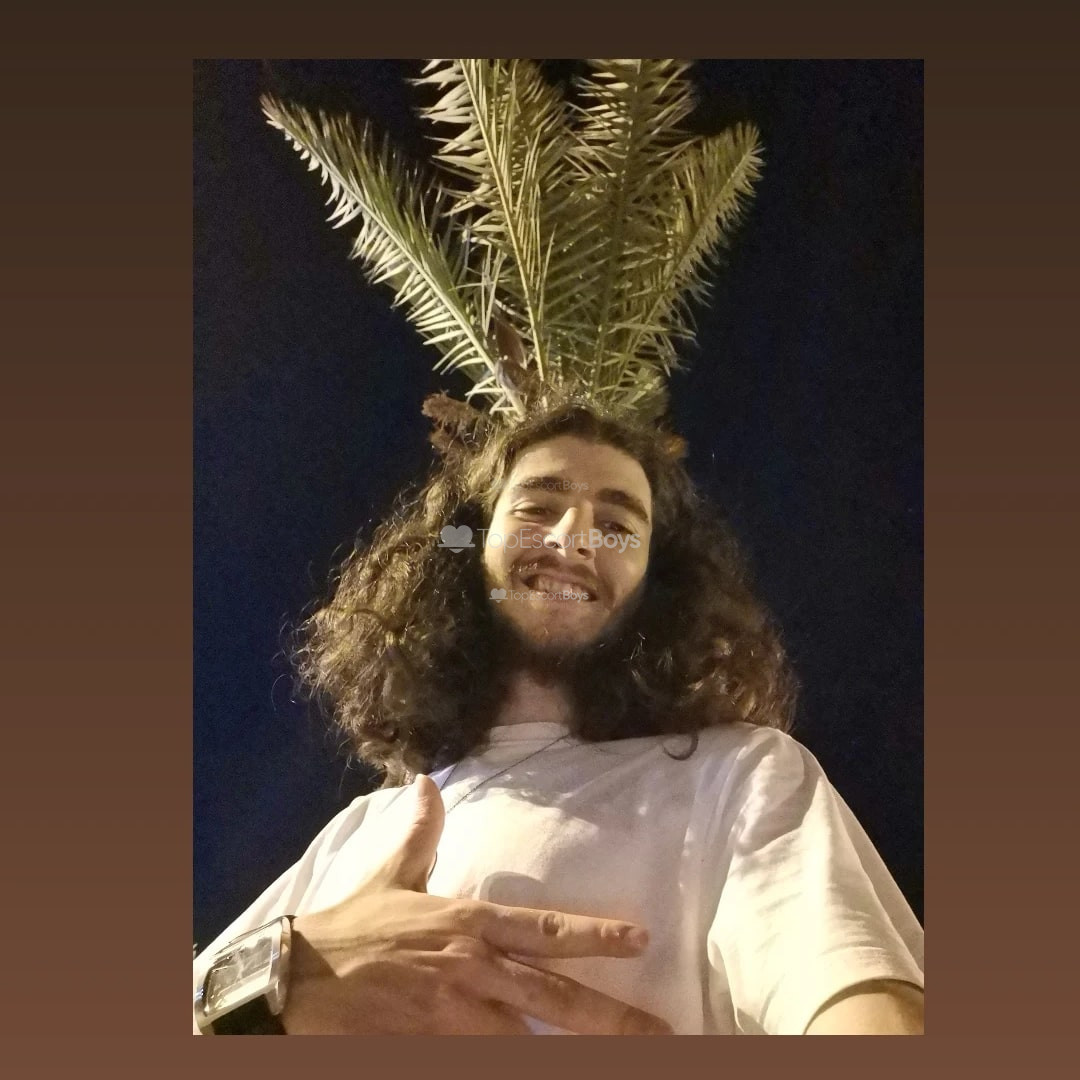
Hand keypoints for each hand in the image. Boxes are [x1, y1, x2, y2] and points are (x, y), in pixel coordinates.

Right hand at [282, 775, 671, 1034]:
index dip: (598, 936)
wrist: (299, 980)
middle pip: (556, 996)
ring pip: (529, 1037)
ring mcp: (456, 1015)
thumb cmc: (352, 927)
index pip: (547, 929)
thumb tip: (428, 782)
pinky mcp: (433, 1048)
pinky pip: (487, 1059)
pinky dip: (517, 1062)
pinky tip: (542, 1064)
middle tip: (660, 1033)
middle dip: (613, 1017)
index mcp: (469, 921)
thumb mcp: (391, 874)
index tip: (642, 940)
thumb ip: (421, 833)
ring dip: (569, 1049)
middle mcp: (472, 968)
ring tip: (619, 1059)